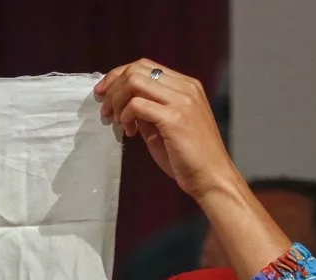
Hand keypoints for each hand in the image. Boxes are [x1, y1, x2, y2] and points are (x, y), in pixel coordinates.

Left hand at [94, 59, 237, 203]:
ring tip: (117, 121)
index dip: (119, 76)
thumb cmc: (188, 158)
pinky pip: (137, 105)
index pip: (145, 66)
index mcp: (186, 87)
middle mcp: (186, 88)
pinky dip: (126, 117)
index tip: (104, 93)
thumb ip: (148, 113)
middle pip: (137, 69)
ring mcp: (182, 101)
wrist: (211, 177)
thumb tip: (124, 106)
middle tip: (105, 109)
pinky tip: (130, 132)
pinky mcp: (175, 118)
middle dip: (113, 87)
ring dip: (117, 100)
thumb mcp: (165, 128)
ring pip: (135, 82)